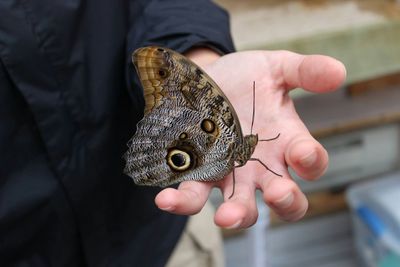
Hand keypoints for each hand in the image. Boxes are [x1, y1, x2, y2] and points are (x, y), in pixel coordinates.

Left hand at [155, 49, 345, 228]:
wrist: (206, 79)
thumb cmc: (246, 78)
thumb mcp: (276, 67)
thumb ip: (305, 70)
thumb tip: (338, 72)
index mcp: (286, 141)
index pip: (310, 161)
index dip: (311, 162)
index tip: (302, 152)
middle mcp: (262, 165)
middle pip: (283, 198)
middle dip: (285, 202)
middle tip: (278, 195)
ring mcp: (230, 173)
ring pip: (239, 205)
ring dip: (235, 214)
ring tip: (224, 216)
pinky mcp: (200, 173)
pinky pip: (193, 194)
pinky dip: (182, 201)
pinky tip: (167, 198)